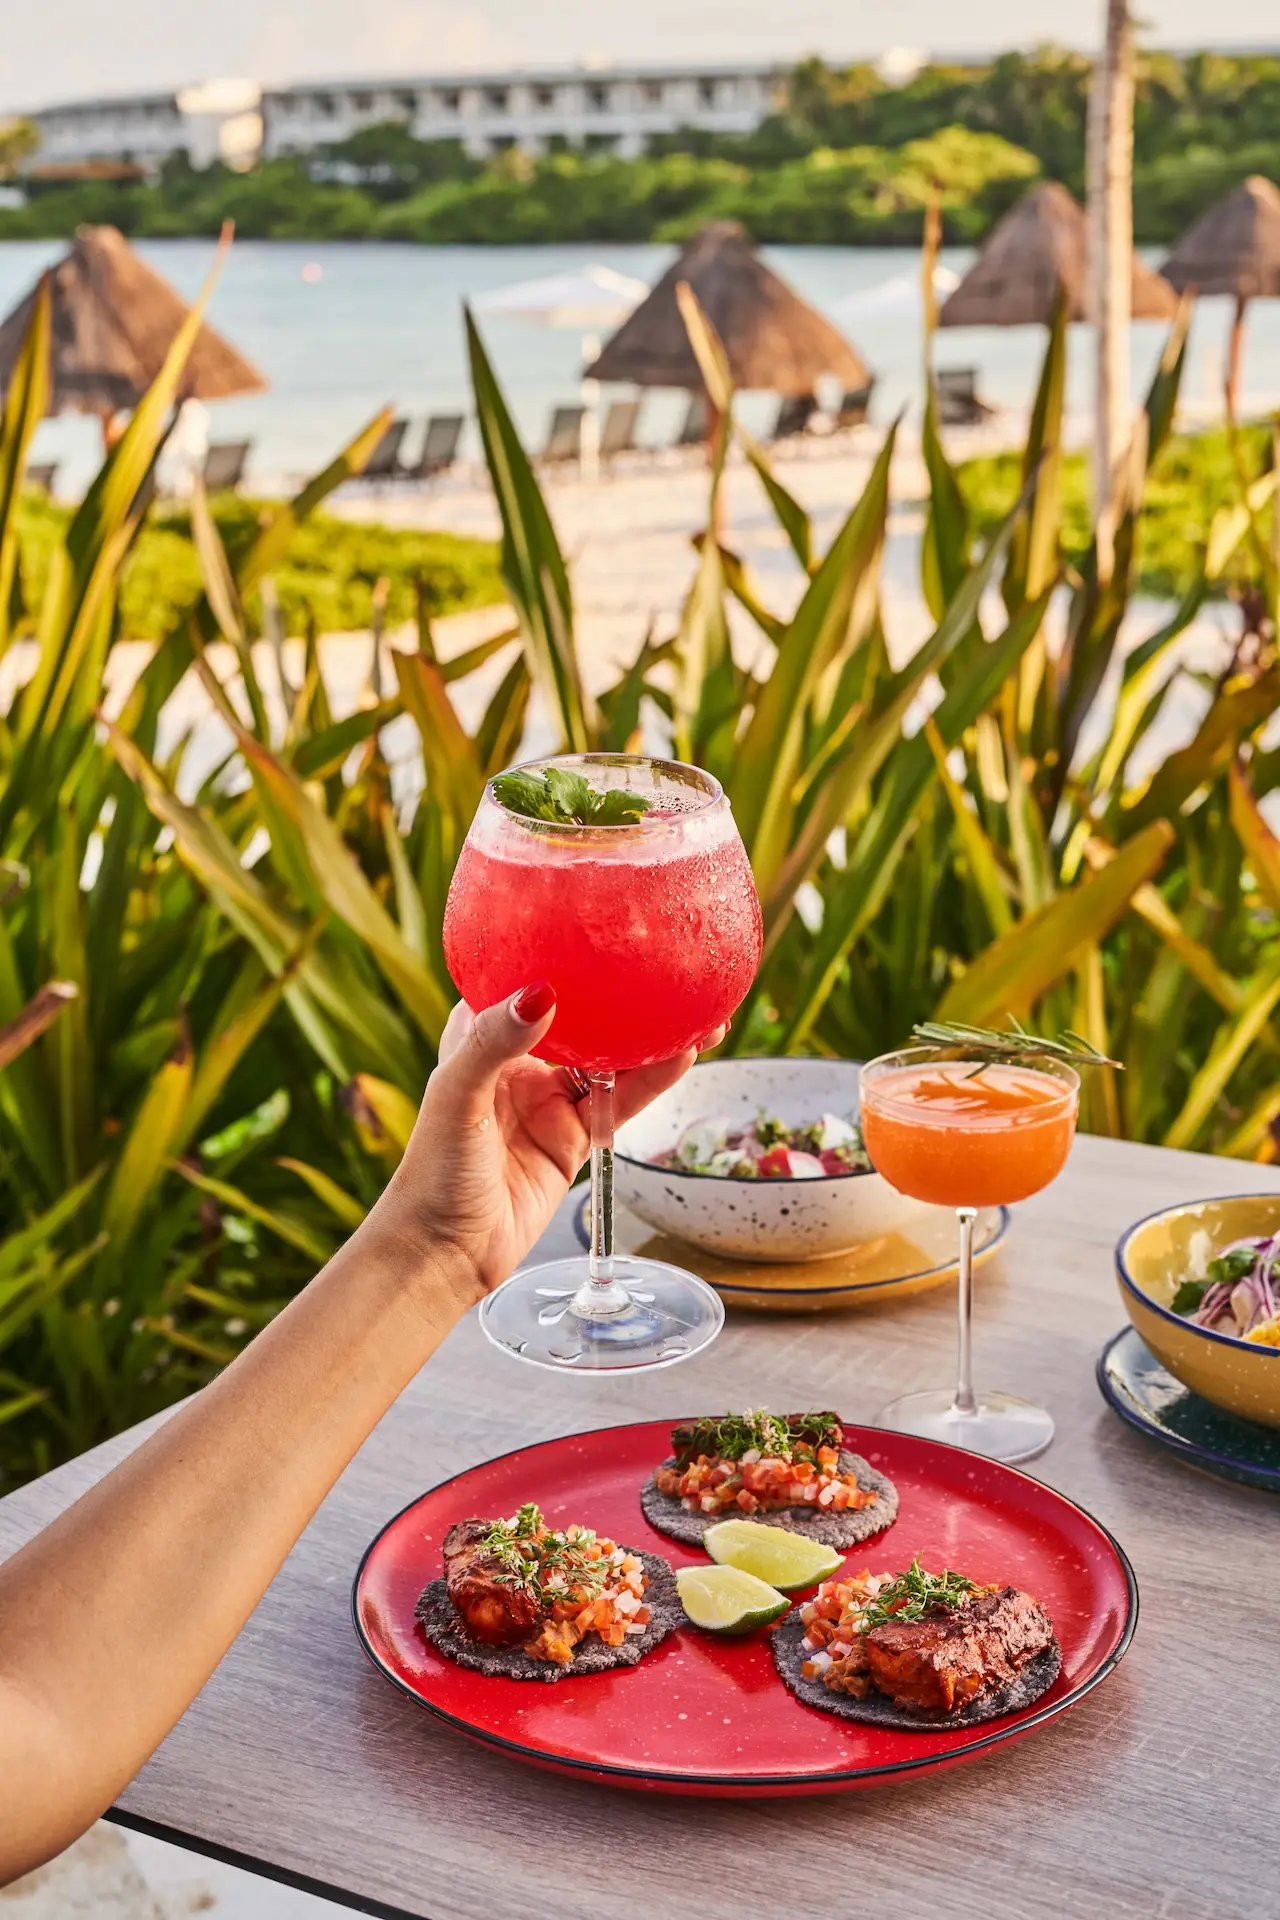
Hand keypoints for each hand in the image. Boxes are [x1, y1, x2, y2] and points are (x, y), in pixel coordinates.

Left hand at [384, 983, 724, 1301]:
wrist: (445, 1254)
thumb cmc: (432, 1175)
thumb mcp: (456, 1098)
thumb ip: (493, 1043)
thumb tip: (541, 994)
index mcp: (481, 1035)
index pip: (528, 978)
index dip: (568, 953)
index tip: (609, 927)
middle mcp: (520, 1061)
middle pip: (585, 1016)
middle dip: (626, 993)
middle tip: (673, 967)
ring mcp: (550, 1099)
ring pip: (613, 1056)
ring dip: (654, 1036)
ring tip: (702, 1012)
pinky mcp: (574, 1136)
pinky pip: (621, 1100)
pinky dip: (653, 1079)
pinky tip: (683, 1056)